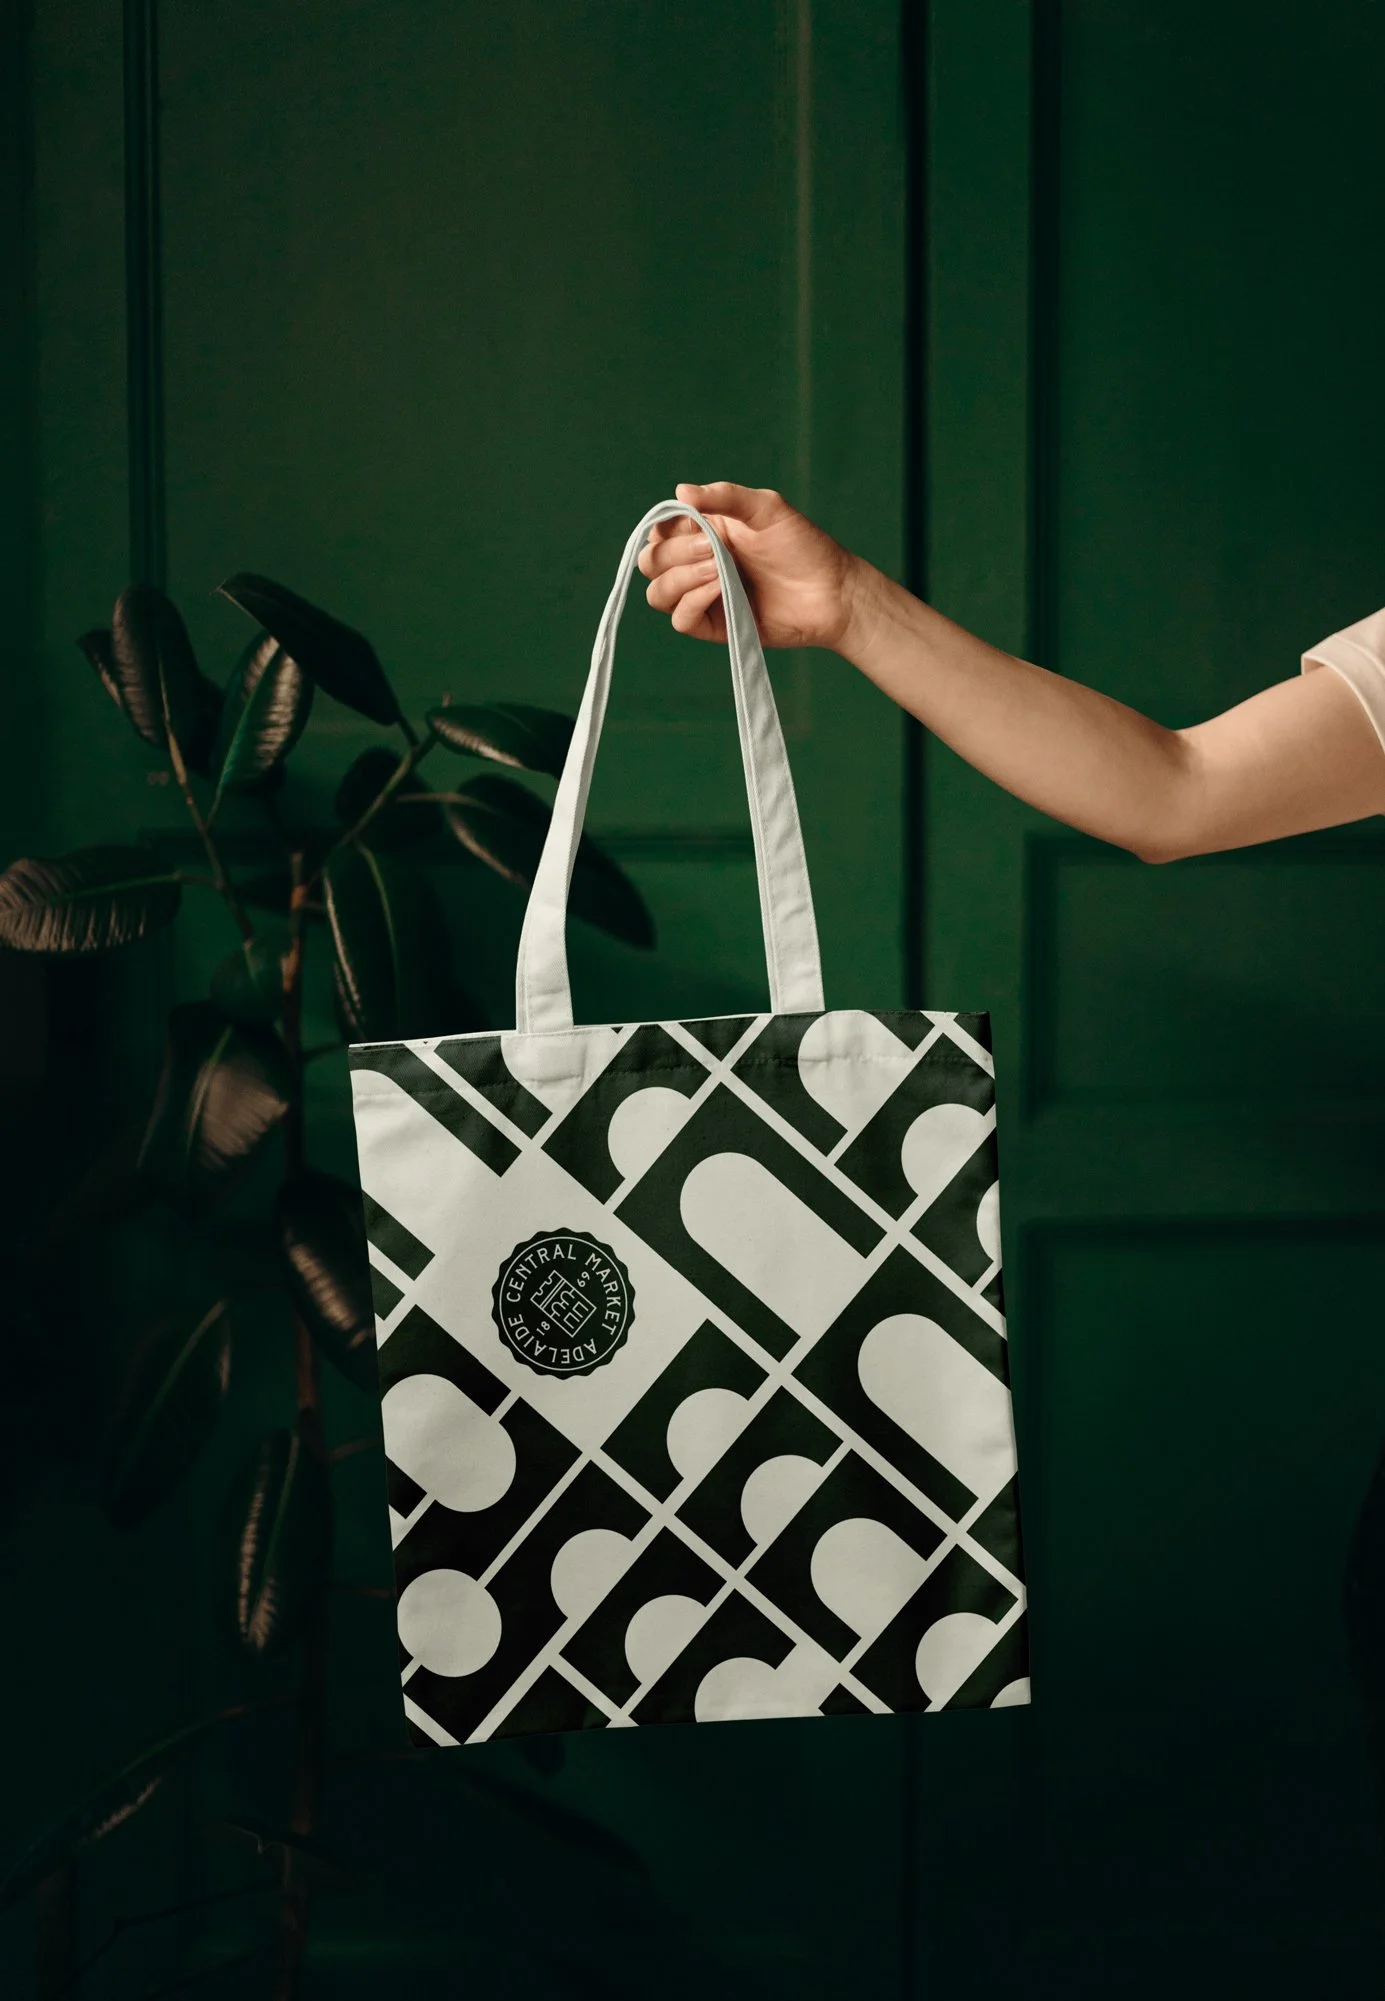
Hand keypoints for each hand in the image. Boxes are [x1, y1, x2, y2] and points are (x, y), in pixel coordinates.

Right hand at [637, 481, 860, 649]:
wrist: (831, 592)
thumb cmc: (803, 546)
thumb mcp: (766, 508)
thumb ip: (724, 495)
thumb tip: (679, 491)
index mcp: (704, 532)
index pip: (658, 531)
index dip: (667, 528)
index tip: (697, 524)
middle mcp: (698, 563)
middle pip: (651, 562)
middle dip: (674, 553)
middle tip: (713, 549)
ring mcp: (704, 596)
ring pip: (658, 593)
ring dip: (681, 578)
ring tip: (719, 570)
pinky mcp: (714, 626)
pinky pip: (680, 620)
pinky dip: (692, 601)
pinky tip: (720, 588)